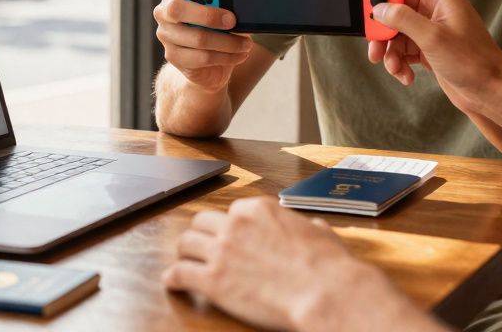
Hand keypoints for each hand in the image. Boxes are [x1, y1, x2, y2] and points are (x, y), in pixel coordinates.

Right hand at [148, 0, 252, 91]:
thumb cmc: (218, 24)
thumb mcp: (223, 6)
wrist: (211, 61)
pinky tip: (239, 54)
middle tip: (232, 19)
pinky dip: (226, 56)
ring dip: (227, 42)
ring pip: (196, 37)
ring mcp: (166, 34)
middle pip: (176, 7)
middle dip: (208, 14)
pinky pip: (202, 57)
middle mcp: (165, 9)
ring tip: (246, 43)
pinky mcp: (174, 56)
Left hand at [163, 197, 400, 330]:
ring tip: (185, 264)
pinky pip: (179, 274)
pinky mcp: (212, 280)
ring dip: (185, 254)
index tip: (228, 236)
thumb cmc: (327, 265)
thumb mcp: (321, 233)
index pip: (231, 210)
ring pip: (185, 243)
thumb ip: (310, 226)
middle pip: (201, 222)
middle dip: (202, 235)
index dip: (229, 225)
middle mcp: (235, 224)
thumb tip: (315, 226)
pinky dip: (173, 278)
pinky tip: (173, 283)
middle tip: (202, 248)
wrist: (323, 292)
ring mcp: (221, 251)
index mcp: (259, 209)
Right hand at [360, 0, 501, 115]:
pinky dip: (395, 58)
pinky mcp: (423, 42)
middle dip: (377, 11)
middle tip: (368, 23)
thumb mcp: (434, 39)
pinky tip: (403, 72)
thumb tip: (378, 10)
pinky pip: (398, 43)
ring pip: (391, 22)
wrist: (489, 91)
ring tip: (385, 60)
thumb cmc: (474, 62)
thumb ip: (403, 20)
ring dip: (385, 43)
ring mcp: (427, 23)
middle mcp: (433, 2)